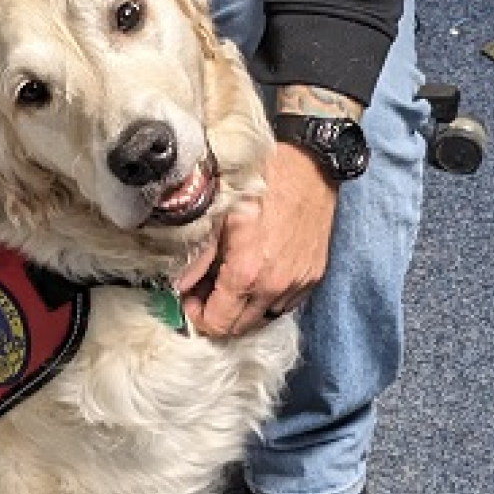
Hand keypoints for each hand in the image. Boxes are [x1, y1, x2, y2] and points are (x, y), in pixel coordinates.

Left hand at [180, 144, 337, 338]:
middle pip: (240, 328)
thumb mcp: (218, 214)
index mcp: (247, 273)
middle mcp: (275, 287)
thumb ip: (197, 256)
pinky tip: (257, 274)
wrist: (310, 165)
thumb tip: (179, 285)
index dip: (198, 316)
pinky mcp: (313, 276)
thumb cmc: (261, 182)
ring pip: (263, 318)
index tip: (190, 298)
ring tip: (231, 280)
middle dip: (218, 314)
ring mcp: (298, 284)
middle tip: (205, 289)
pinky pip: (285, 304)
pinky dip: (266, 298)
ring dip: (243, 308)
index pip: (218, 323)